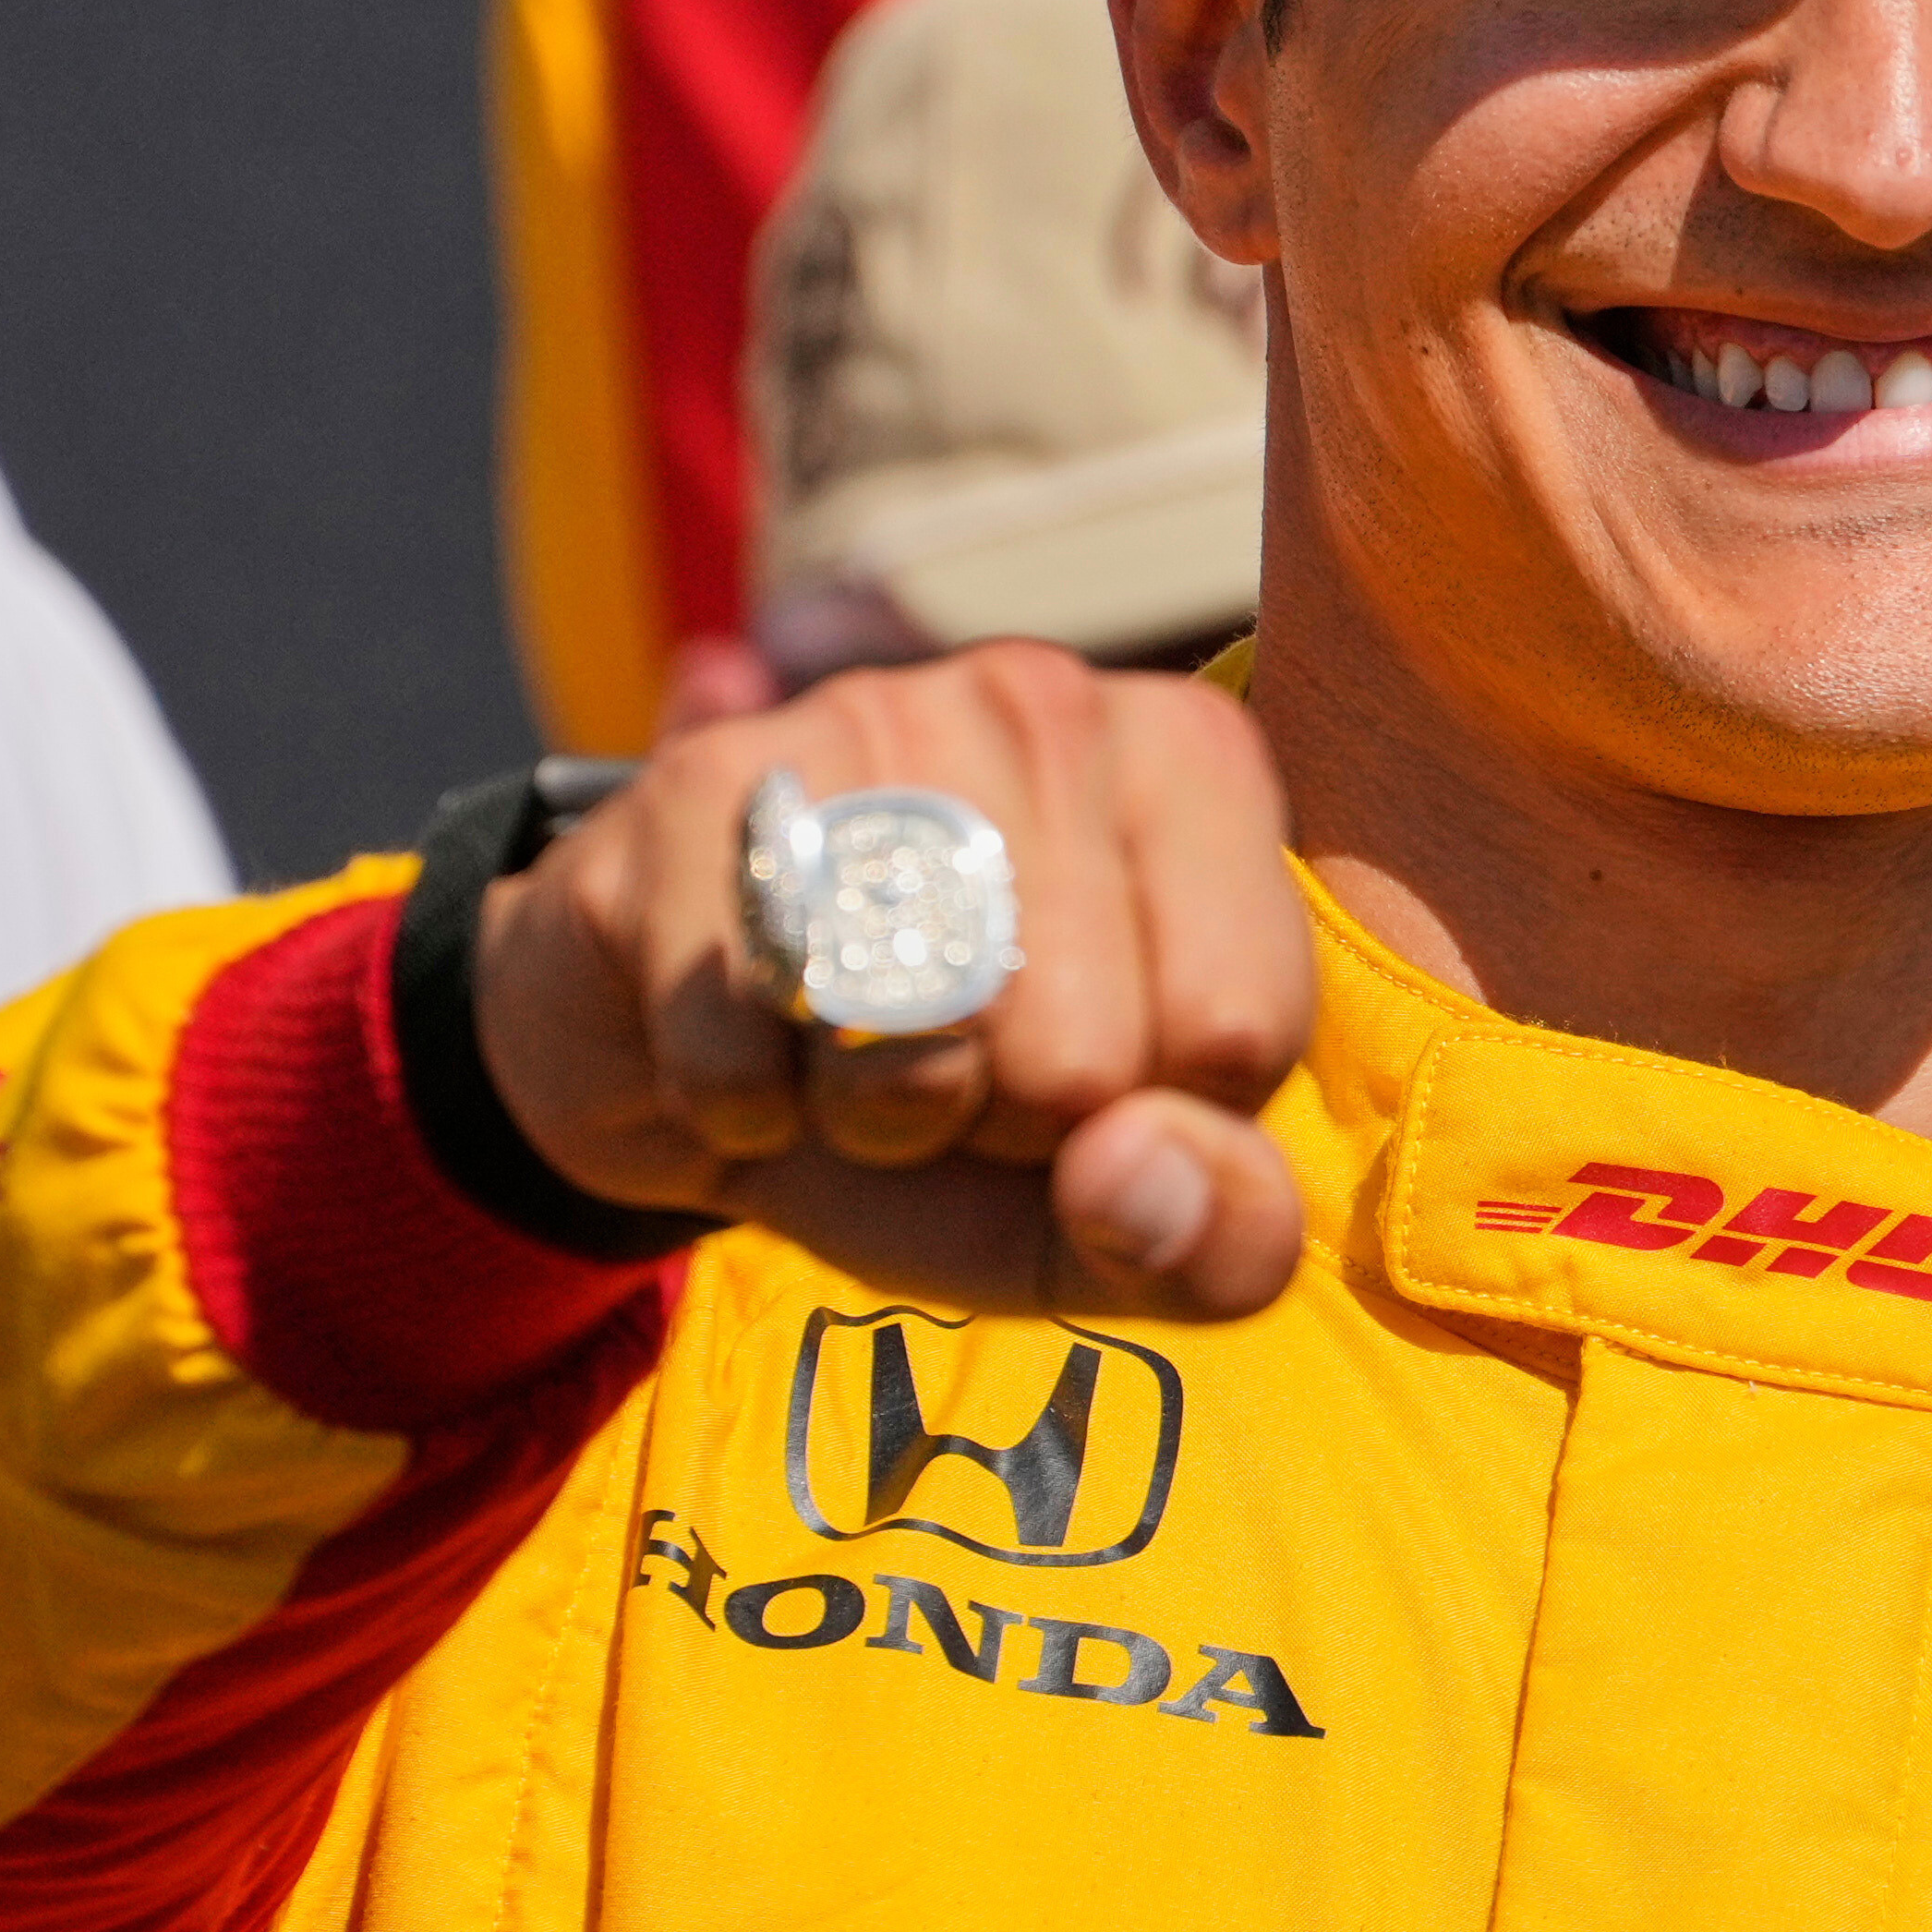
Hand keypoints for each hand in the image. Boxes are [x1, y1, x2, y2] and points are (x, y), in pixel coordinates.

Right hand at [475, 640, 1314, 1318]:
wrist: (693, 1055)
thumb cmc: (947, 1108)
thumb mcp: (1109, 1207)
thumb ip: (1216, 1233)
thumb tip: (1139, 1173)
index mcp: (1196, 762)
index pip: (1238, 1034)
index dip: (1145, 1121)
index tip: (1085, 1072)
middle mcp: (1049, 698)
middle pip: (1082, 1058)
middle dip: (1002, 1125)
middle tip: (950, 1065)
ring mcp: (869, 714)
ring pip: (918, 1044)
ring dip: (871, 1119)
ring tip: (855, 1050)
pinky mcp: (706, 783)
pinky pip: (748, 1048)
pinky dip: (740, 1104)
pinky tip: (753, 1036)